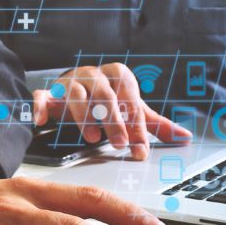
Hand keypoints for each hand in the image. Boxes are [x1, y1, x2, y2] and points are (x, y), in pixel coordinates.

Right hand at [31, 63, 191, 159]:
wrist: (72, 88)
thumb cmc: (106, 100)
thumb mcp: (131, 110)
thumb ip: (155, 124)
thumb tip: (186, 137)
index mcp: (118, 75)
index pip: (130, 99)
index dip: (137, 124)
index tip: (140, 148)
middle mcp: (94, 75)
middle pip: (106, 93)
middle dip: (115, 120)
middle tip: (121, 144)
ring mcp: (69, 82)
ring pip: (76, 94)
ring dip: (84, 116)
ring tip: (94, 139)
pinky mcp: (48, 92)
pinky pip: (41, 96)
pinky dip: (39, 106)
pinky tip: (41, 121)